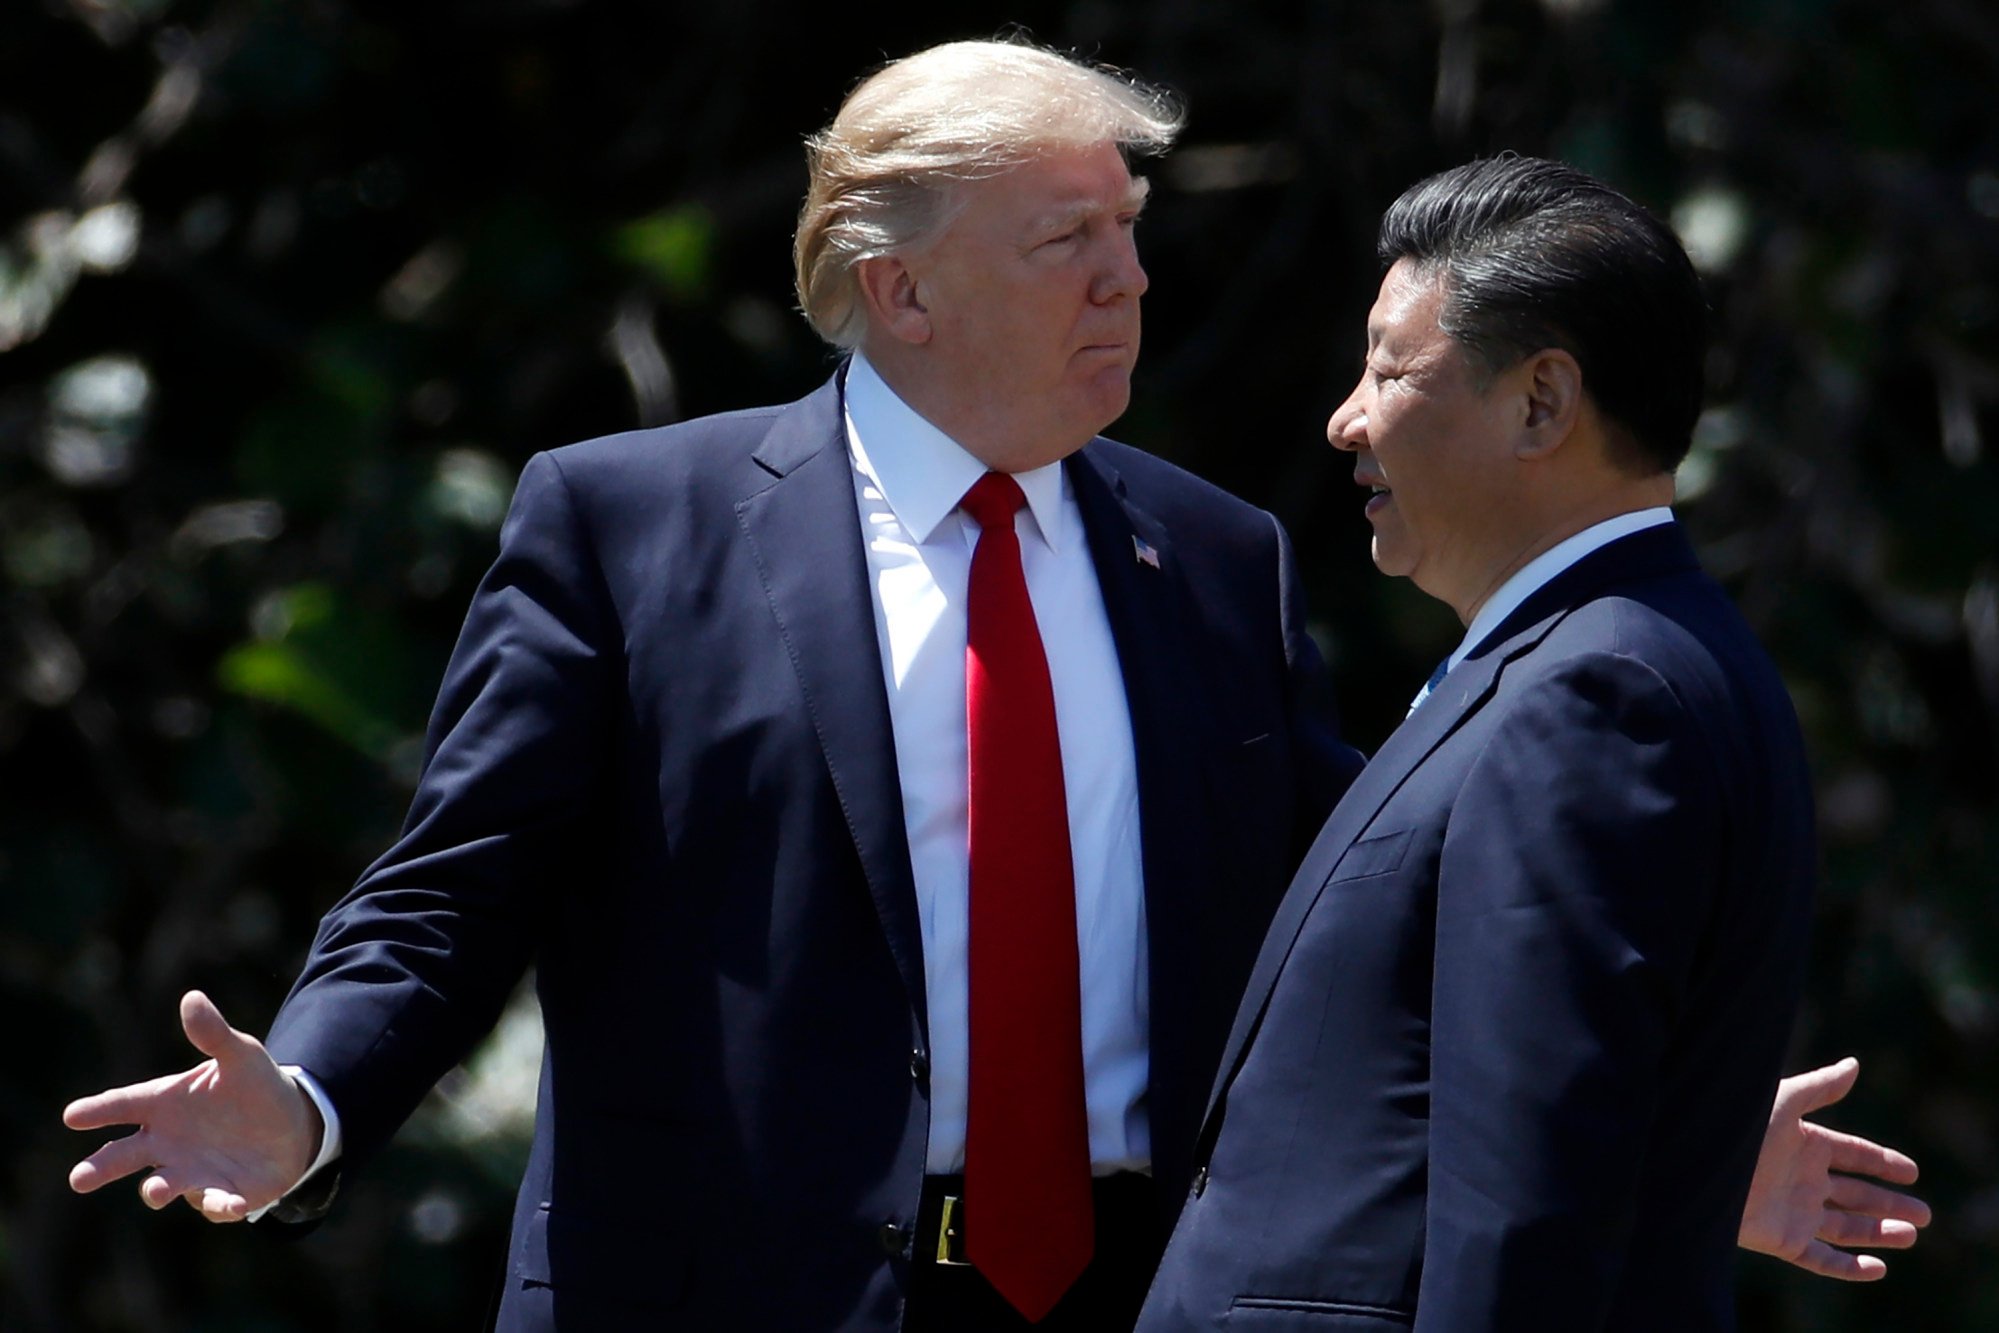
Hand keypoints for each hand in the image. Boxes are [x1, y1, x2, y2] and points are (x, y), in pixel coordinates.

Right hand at [64, 990, 321, 1221]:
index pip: (124, 1104)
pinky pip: (217, 1203)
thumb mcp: (240, 1055)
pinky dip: (220, 1206)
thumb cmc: (253, 1085)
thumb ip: (214, 1034)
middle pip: (124, 1156)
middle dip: (101, 1167)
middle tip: (79, 1178)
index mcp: (165, 1104)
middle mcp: (168, 1143)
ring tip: (154, 1191)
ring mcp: (192, 1172)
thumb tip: (192, 998)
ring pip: (165, 1185)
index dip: (99, 1110)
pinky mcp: (224, 1194)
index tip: (72, 1115)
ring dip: (158, 1189)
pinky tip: (232, 1205)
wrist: (292, 1122)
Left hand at [1739, 1057, 1931, 1279]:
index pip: (1853, 1154)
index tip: (1912, 1171)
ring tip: (1911, 1234)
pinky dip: (1849, 1267)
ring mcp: (1792, 1210)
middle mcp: (1801, 1178)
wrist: (1695, 1165)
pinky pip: (1820, 1258)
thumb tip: (1854, 1064)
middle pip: (1854, 1194)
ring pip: (1844, 1227)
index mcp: (1803, 1143)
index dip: (1882, 1163)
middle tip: (1927, 1215)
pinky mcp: (1780, 1239)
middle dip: (1889, 1203)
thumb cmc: (1735, 1128)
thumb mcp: (1781, 1101)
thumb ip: (1819, 1087)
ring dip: (1878, 1232)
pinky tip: (1879, 1268)